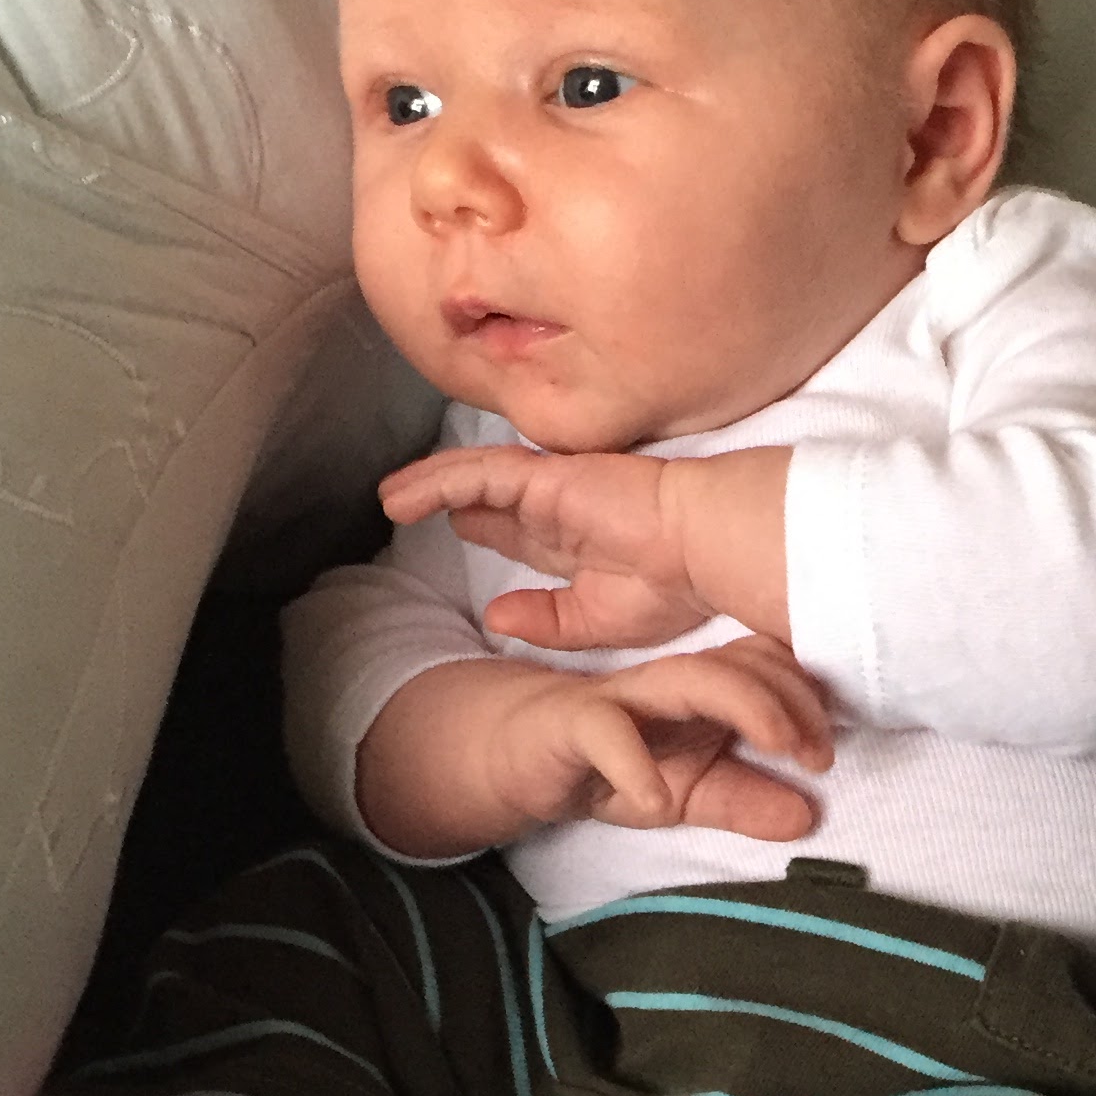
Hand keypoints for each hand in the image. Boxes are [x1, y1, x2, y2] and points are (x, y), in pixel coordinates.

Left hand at [380, 442, 707, 649]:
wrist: (706, 550)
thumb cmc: (674, 588)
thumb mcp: (597, 622)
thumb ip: (547, 621)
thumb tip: (494, 618)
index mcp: (582, 543)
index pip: (525, 533)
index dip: (489, 528)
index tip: (461, 529)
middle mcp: (564, 509)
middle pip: (495, 500)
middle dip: (456, 501)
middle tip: (411, 504)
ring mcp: (554, 487)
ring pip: (478, 480)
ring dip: (430, 486)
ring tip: (389, 498)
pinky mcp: (546, 474)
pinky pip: (478, 474)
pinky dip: (436, 481)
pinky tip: (402, 495)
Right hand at [497, 637, 834, 841]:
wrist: (519, 758)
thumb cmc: (611, 765)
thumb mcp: (688, 793)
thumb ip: (745, 801)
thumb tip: (809, 818)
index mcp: (705, 691)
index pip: (768, 671)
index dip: (806, 704)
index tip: (825, 755)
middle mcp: (671, 682)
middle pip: (740, 665)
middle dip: (789, 701)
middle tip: (818, 755)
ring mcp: (623, 695)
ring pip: (688, 679)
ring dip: (742, 706)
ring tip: (777, 748)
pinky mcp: (570, 721)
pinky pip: (605, 731)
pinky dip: (635, 766)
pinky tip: (659, 803)